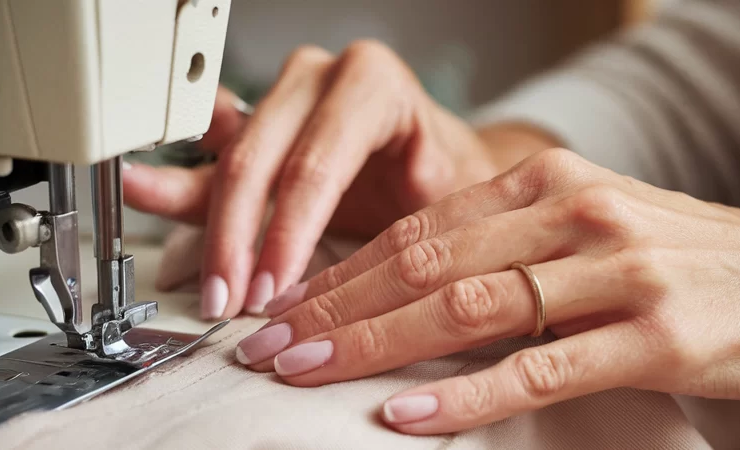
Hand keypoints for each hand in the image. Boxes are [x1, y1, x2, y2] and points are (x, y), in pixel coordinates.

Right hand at [123, 40, 554, 318]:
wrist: (437, 167)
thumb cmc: (444, 177)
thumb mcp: (447, 188)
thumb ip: (420, 187)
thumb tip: (399, 197)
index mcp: (370, 84)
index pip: (314, 164)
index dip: (286, 233)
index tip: (268, 290)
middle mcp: (317, 80)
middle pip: (259, 161)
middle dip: (239, 240)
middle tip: (230, 302)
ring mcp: (279, 99)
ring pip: (228, 159)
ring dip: (210, 226)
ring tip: (200, 277)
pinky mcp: (256, 128)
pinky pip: (210, 155)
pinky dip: (178, 181)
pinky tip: (140, 186)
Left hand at [235, 149, 739, 434]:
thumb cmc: (658, 259)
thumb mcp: (572, 230)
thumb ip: (492, 245)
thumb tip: (393, 284)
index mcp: (543, 184)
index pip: (417, 229)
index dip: (341, 271)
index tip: (283, 305)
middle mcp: (572, 214)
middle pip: (425, 264)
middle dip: (335, 308)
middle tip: (268, 344)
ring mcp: (614, 272)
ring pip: (468, 308)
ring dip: (374, 344)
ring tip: (307, 370)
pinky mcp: (654, 336)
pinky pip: (539, 368)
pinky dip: (466, 393)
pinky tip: (406, 413)